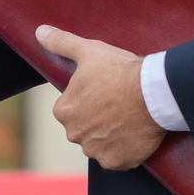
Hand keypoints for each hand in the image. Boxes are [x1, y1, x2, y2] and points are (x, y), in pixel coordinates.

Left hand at [40, 25, 162, 169]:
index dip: (89, 100)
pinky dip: (126, 150)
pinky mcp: (118, 162)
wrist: (153, 92)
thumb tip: (40, 32)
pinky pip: (119, 158)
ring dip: (111, 136)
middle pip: (85, 128)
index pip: (71, 109)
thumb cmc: (120, 70)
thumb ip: (61, 43)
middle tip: (118, 104)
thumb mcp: (88, 51)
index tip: (104, 91)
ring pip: (101, 144)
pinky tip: (134, 133)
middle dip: (97, 120)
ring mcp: (96, 151)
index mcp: (63, 111)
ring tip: (128, 117)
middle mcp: (75, 135)